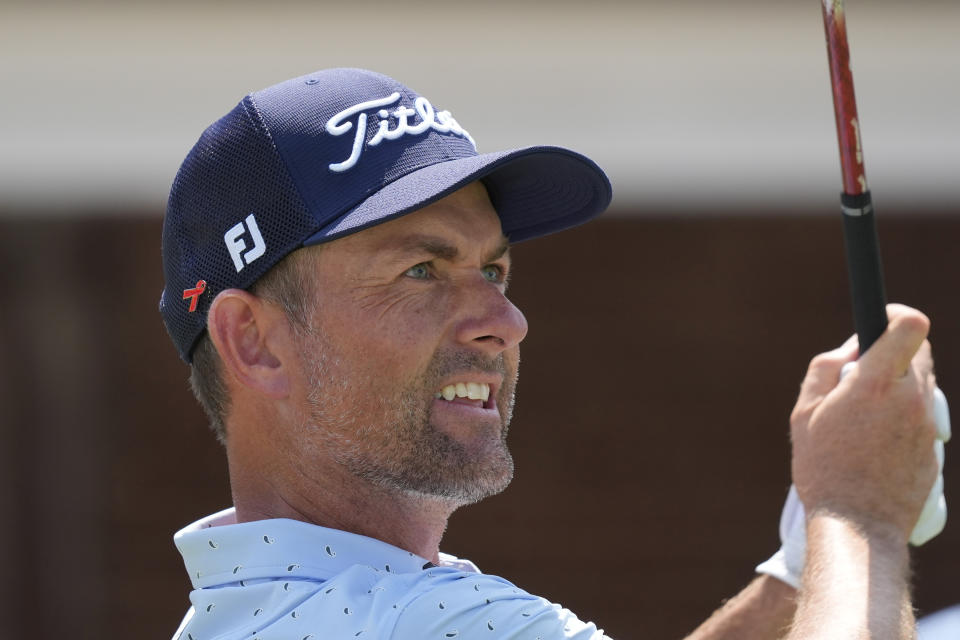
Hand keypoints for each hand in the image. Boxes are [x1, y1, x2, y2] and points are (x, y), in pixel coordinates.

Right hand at [758, 306, 949, 586]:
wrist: (858, 525)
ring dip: (898, 385)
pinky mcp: (934, 448)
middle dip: (894, 351)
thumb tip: (851, 347)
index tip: (881, 319)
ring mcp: (928, 425)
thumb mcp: (805, 413)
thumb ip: (827, 369)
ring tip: (864, 417)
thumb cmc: (824, 468)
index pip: (910, 325)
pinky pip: (922, 416)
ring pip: (922, 384)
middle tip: (862, 374)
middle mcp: (911, 399)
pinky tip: (875, 443)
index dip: (897, 313)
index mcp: (877, 384)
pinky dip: (902, 417)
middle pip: (920, 351)